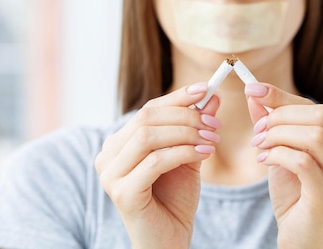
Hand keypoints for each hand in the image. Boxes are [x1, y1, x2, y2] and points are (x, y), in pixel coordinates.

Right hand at [95, 83, 221, 248]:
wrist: (168, 241)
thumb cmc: (175, 200)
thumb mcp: (188, 155)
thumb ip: (195, 127)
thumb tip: (211, 96)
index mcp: (119, 143)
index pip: (148, 109)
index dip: (177, 97)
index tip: (206, 88)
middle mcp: (108, 155)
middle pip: (146, 118)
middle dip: (186, 116)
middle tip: (214, 123)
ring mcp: (110, 174)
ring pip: (148, 136)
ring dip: (186, 134)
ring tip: (212, 140)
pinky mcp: (122, 193)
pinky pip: (155, 161)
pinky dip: (183, 152)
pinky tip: (204, 154)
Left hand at [245, 83, 322, 248]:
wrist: (301, 237)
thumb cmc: (294, 194)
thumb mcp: (281, 152)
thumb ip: (272, 124)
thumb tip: (256, 94)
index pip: (314, 107)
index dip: (282, 96)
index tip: (252, 88)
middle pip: (320, 116)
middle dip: (280, 117)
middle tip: (257, 130)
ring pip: (314, 136)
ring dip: (278, 135)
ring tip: (259, 146)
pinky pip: (303, 162)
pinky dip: (278, 155)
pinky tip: (264, 161)